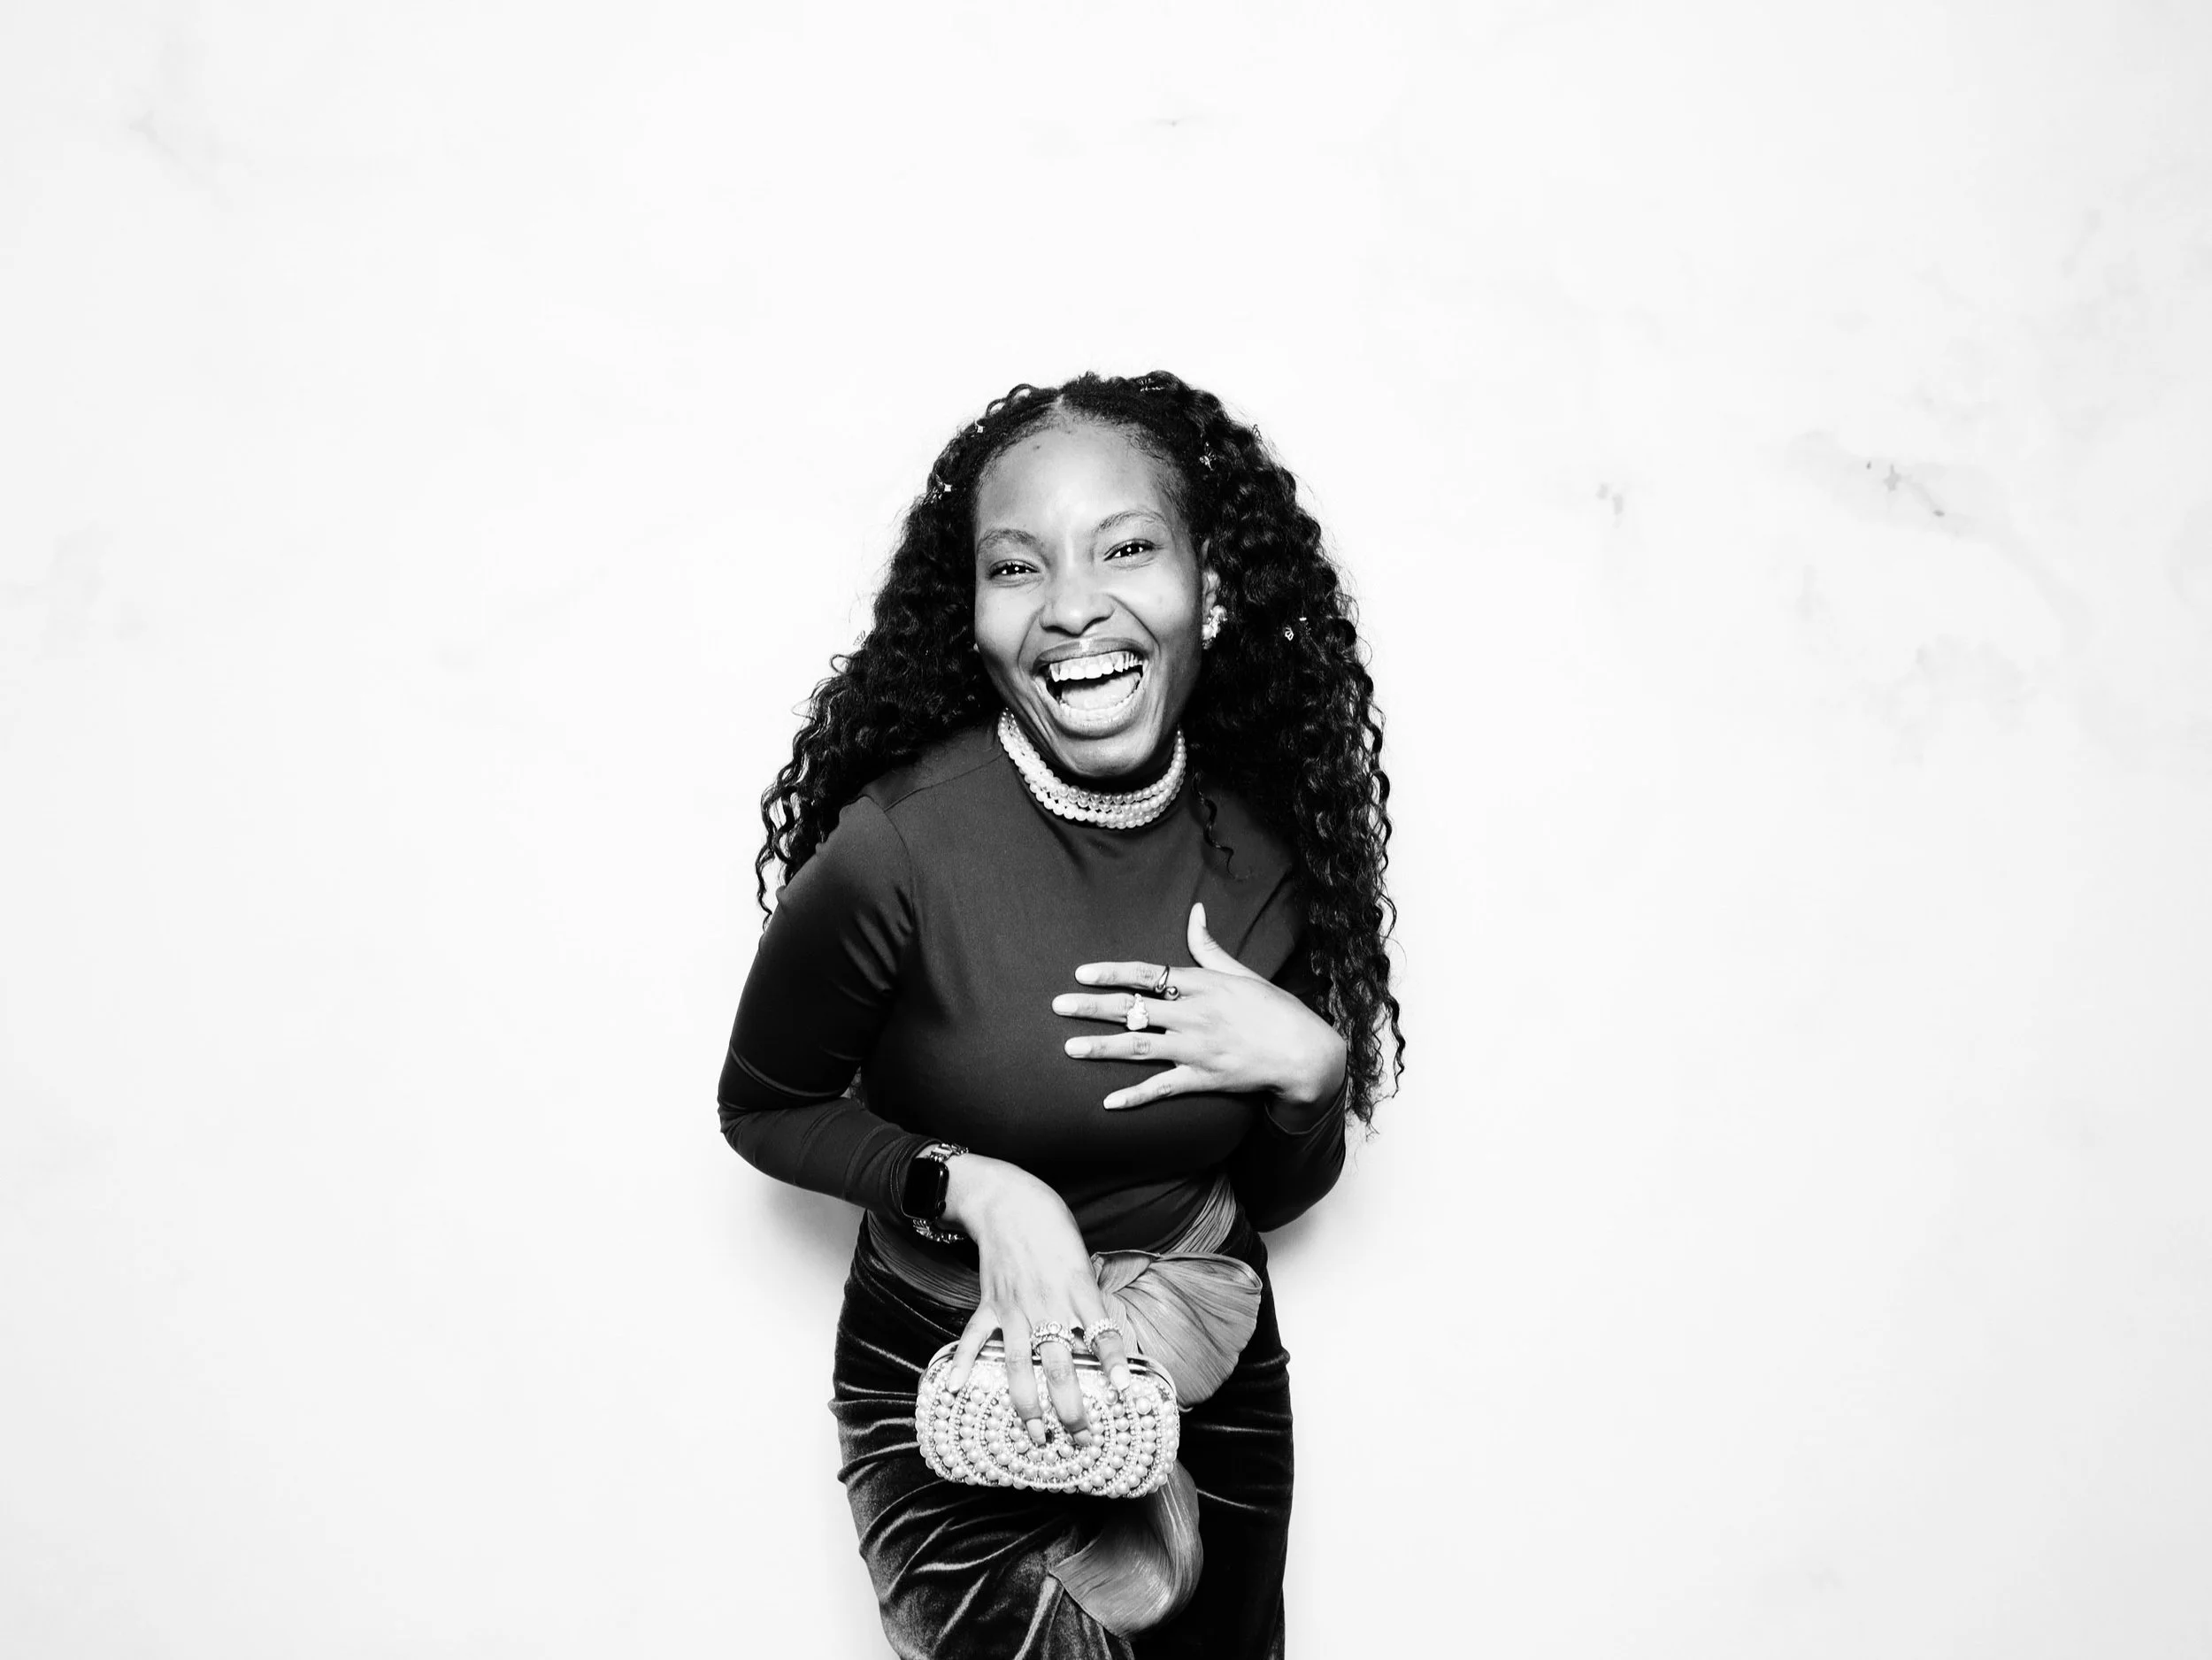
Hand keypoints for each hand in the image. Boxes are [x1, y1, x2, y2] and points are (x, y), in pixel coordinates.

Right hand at [938, 1154, 1134, 1449]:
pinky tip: (956, 1389)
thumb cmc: (1053, 1230)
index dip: (1115, 1362)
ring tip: (1036, 1436)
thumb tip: (1106, 1344)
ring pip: (1018, 1364)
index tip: (1124, 1391)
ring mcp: (1014, 1306)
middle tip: (1083, 1440)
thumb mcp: (1083, 1262)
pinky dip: (962, 1363)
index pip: (1102, 1332)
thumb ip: (1089, 1303)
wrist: (1008, 1200)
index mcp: (1078, 1289)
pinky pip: (973, 1338)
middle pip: (1060, 1364)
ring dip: (1027, 1405)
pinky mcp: (988, 1303)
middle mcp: (1047, 1303)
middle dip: (1071, 1407)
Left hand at [1053, 902, 1349, 1112]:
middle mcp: (1193, 1014)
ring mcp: (1197, 1048)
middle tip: (1058, 1006)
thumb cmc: (1275, 1008)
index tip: (1081, 973)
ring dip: (1102, 1047)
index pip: (1146, 974)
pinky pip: (1163, 1087)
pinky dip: (1135, 1096)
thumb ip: (1209, 946)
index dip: (1111, 972)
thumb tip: (1195, 911)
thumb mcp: (1242, 972)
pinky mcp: (1204, 1078)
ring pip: (1139, 1046)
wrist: (1304, 1051)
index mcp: (1201, 985)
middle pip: (1132, 1008)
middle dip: (1091, 1007)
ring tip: (1069, 1047)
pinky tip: (1108, 1102)